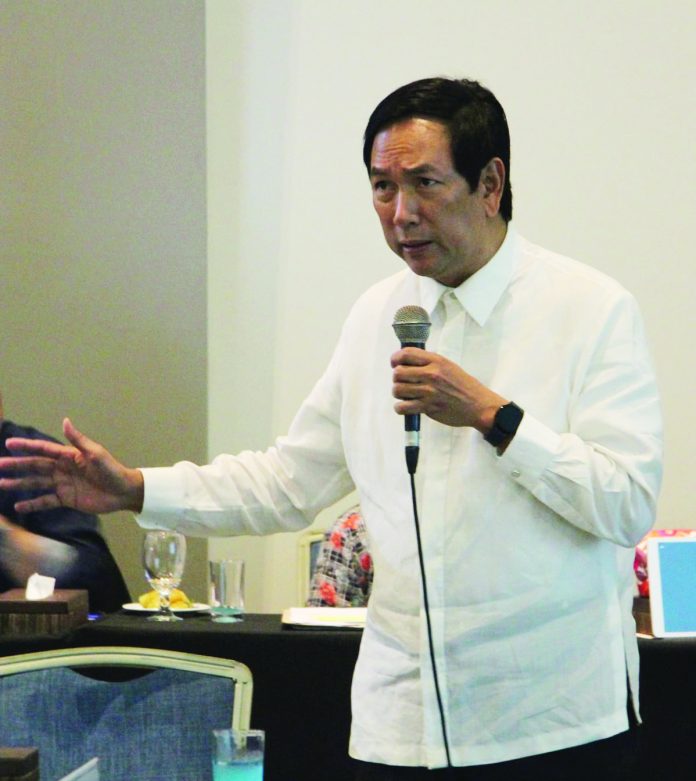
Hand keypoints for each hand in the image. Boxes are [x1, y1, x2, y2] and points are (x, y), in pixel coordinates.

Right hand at [0, 418, 143, 514]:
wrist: (123, 492)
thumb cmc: (112, 470)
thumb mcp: (96, 454)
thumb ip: (78, 440)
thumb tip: (64, 420)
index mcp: (69, 456)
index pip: (43, 449)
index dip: (26, 446)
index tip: (8, 443)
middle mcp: (62, 469)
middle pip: (35, 466)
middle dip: (16, 465)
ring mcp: (63, 484)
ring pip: (37, 483)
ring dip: (19, 484)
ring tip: (2, 484)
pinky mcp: (66, 499)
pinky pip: (46, 501)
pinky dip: (33, 504)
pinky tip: (18, 506)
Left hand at [391, 348, 506, 431]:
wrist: (478, 405)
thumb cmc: (464, 386)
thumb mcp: (448, 366)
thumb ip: (429, 363)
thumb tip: (408, 362)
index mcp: (436, 361)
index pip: (406, 353)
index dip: (395, 358)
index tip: (395, 364)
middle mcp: (431, 374)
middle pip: (398, 373)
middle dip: (397, 378)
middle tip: (404, 382)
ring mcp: (429, 392)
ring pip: (397, 389)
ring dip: (399, 393)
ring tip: (407, 394)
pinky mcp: (428, 407)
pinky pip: (402, 407)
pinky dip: (401, 408)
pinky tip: (407, 406)